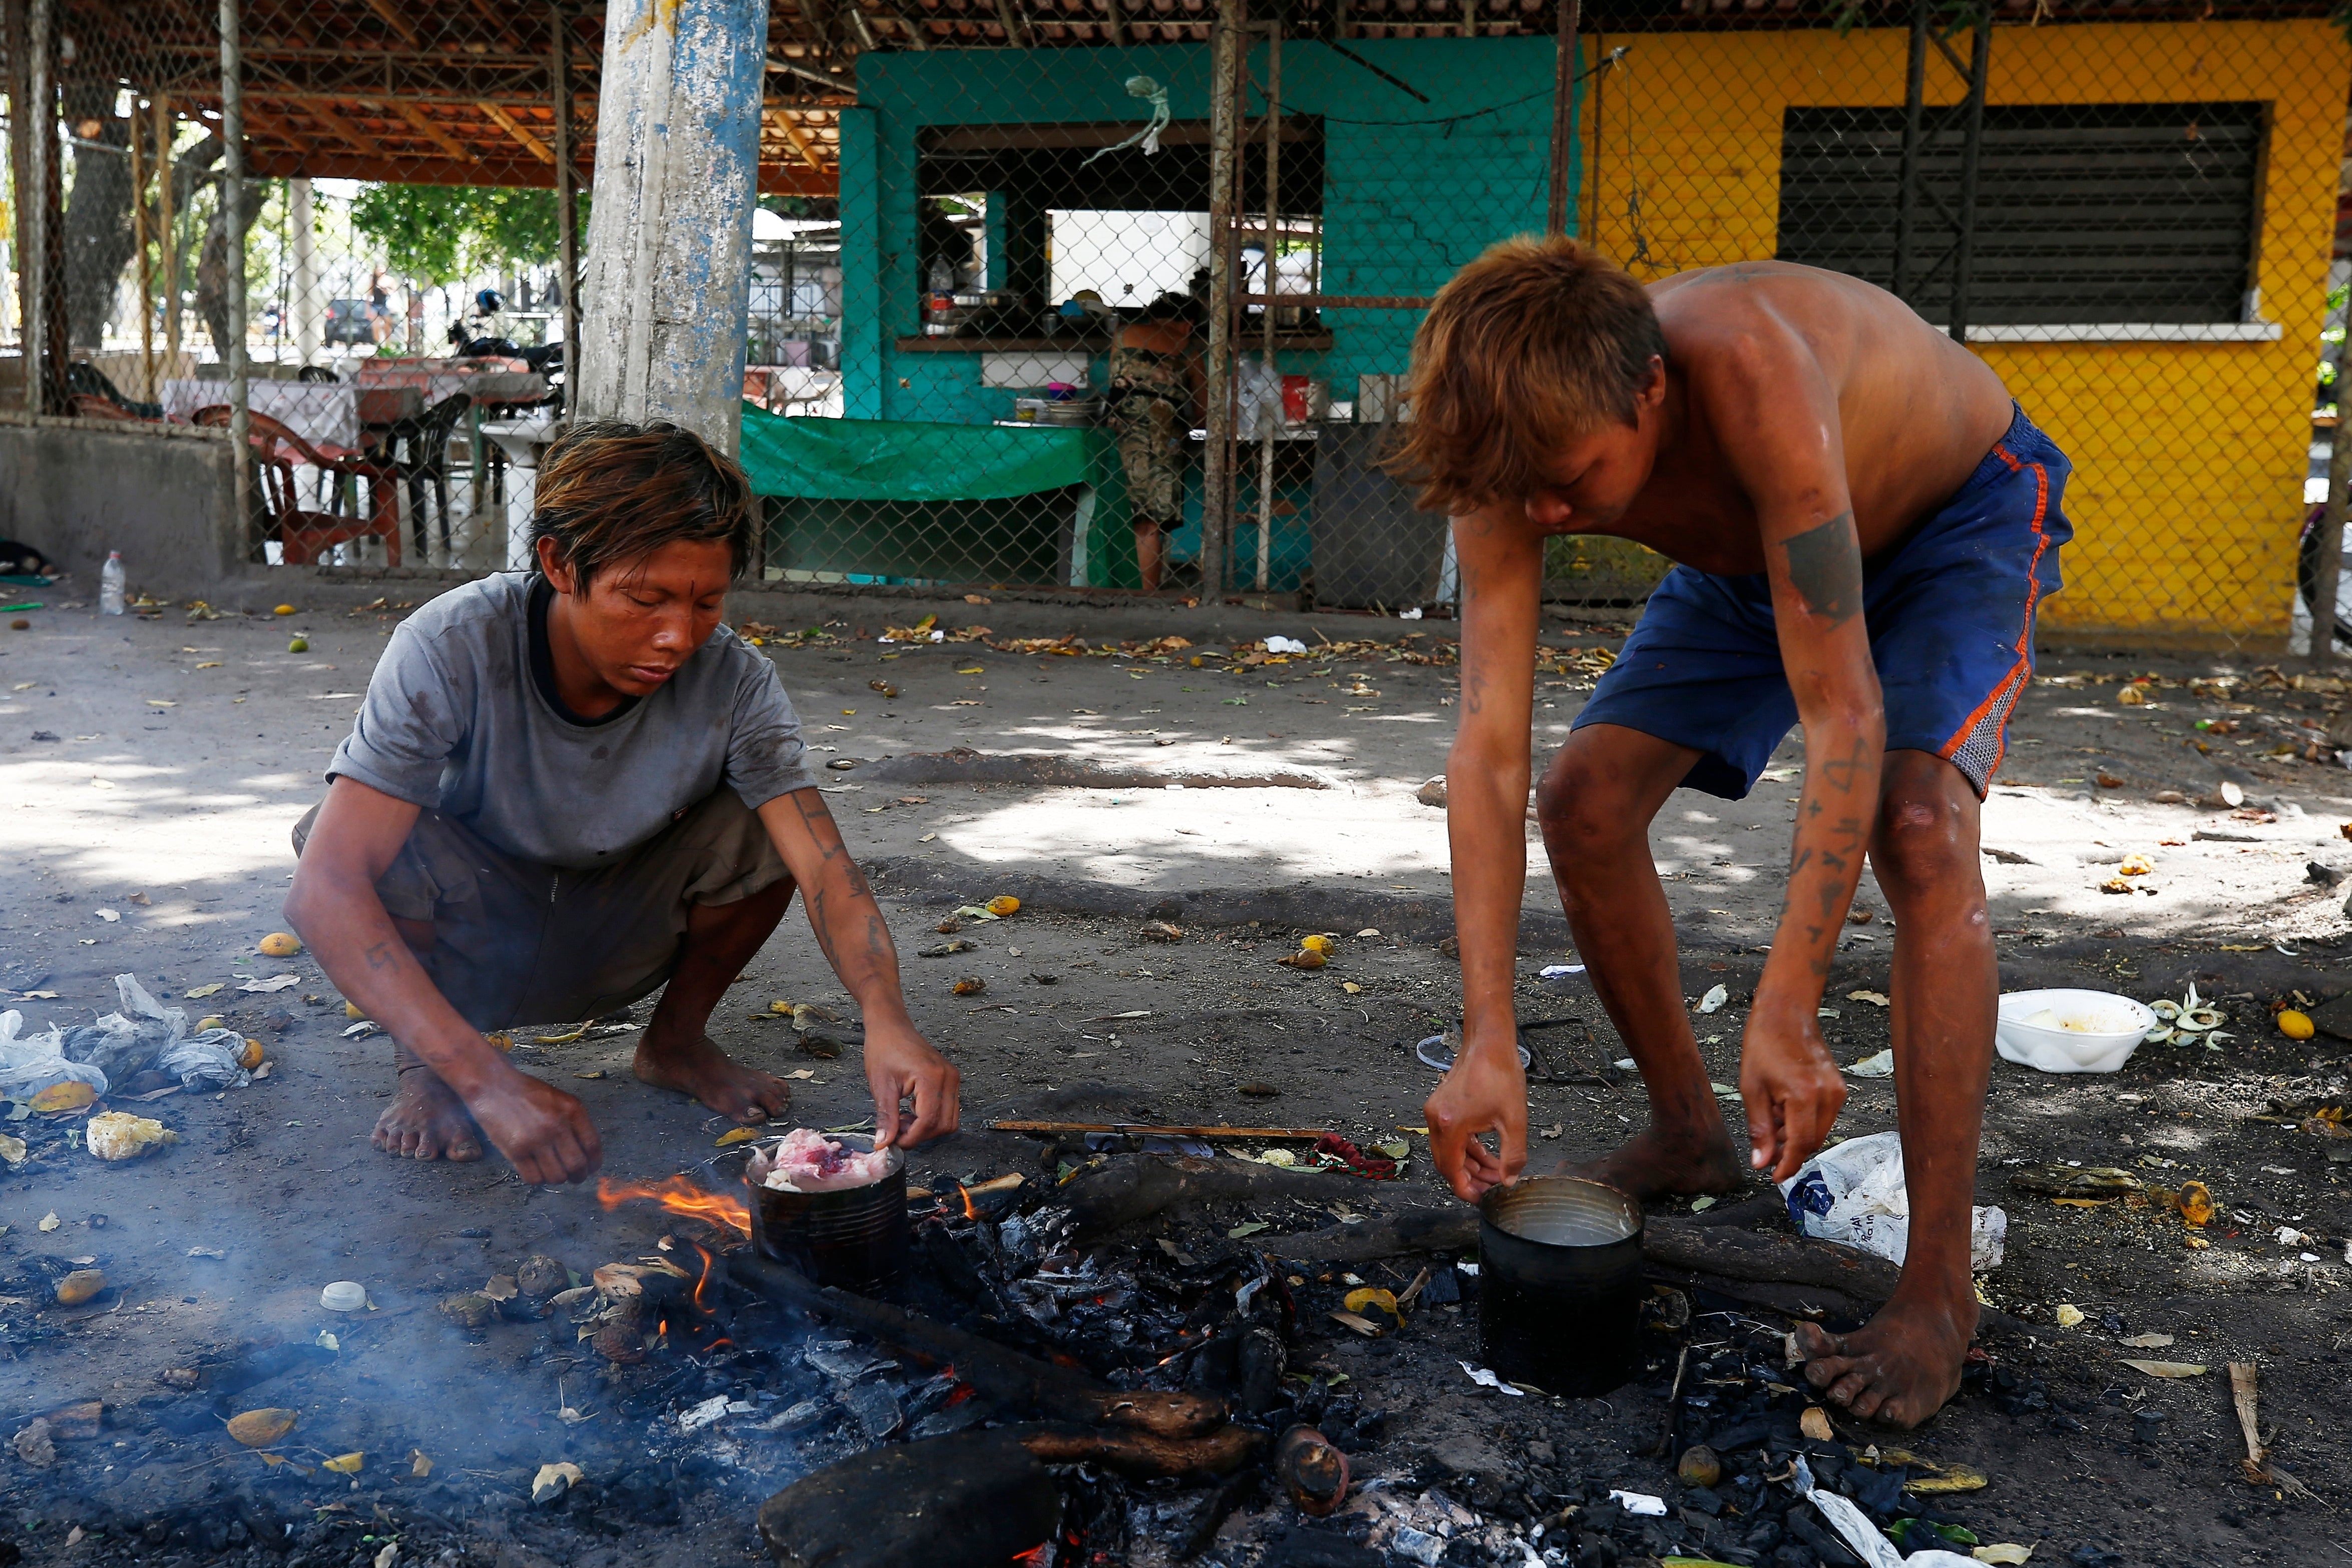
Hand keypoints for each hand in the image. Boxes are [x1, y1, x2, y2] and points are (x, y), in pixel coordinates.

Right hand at [466, 1066, 602, 1184]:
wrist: (493, 1086)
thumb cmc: (526, 1092)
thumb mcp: (559, 1099)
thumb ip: (574, 1122)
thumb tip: (587, 1152)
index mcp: (572, 1110)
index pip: (592, 1145)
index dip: (594, 1163)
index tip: (591, 1169)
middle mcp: (557, 1126)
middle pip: (577, 1165)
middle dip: (578, 1176)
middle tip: (573, 1177)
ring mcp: (536, 1139)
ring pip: (556, 1176)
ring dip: (556, 1178)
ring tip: (551, 1172)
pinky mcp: (516, 1151)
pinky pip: (534, 1178)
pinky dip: (537, 1179)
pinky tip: (535, 1171)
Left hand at [863, 1017, 960, 1149]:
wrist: (891, 1026)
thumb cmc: (884, 1049)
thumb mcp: (881, 1085)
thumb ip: (886, 1117)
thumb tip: (884, 1143)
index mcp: (932, 1078)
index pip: (929, 1121)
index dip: (911, 1138)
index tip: (893, 1142)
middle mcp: (948, 1078)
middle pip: (944, 1125)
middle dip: (921, 1135)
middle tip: (897, 1130)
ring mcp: (952, 1078)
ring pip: (949, 1120)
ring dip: (927, 1128)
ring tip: (904, 1120)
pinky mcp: (950, 1079)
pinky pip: (949, 1109)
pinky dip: (932, 1117)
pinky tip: (912, 1110)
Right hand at [1424, 1034, 1527, 1201]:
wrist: (1489, 1042)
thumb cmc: (1500, 1074)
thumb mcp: (1514, 1119)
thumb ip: (1512, 1156)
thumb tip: (1509, 1182)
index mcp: (1450, 1125)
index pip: (1451, 1170)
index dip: (1465, 1189)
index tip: (1481, 1200)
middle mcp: (1436, 1119)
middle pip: (1446, 1163)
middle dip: (1469, 1179)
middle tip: (1490, 1190)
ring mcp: (1436, 1111)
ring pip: (1449, 1151)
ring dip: (1469, 1164)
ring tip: (1493, 1173)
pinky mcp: (1441, 1106)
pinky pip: (1451, 1137)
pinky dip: (1467, 1148)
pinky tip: (1486, 1154)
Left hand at [1739, 1007, 1847, 1181]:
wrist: (1786, 1014)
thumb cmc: (1764, 1045)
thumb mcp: (1752, 1090)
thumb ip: (1759, 1129)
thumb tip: (1761, 1163)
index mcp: (1804, 1096)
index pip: (1801, 1144)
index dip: (1788, 1165)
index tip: (1775, 1177)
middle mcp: (1827, 1095)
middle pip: (1812, 1141)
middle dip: (1790, 1151)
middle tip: (1767, 1151)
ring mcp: (1836, 1090)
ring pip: (1819, 1131)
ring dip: (1796, 1136)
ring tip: (1771, 1120)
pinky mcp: (1838, 1087)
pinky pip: (1823, 1116)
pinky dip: (1804, 1121)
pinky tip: (1784, 1110)